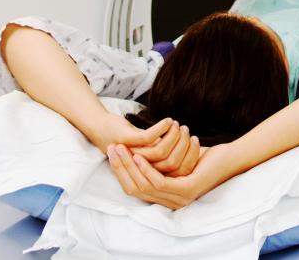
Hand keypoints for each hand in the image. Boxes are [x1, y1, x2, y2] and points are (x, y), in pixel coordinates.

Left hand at [85, 114, 201, 176]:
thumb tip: (194, 155)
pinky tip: (168, 121)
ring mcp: (133, 156)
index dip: (191, 158)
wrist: (103, 129)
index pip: (178, 174)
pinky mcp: (128, 142)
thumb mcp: (151, 154)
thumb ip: (167, 160)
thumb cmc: (130, 143)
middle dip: (184, 146)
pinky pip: (150, 138)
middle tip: (188, 132)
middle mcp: (140, 170)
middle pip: (172, 165)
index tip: (196, 142)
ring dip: (174, 136)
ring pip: (162, 152)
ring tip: (178, 126)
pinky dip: (162, 128)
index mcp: (148, 176)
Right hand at [106, 142, 234, 208]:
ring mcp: (178, 200)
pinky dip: (146, 169)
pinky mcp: (186, 191)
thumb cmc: (199, 156)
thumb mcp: (171, 159)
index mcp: (165, 198)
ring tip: (122, 149)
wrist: (228, 157)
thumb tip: (130, 152)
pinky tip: (139, 156)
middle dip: (121, 167)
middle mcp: (170, 203)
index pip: (134, 189)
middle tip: (111, 149)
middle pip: (135, 189)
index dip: (120, 171)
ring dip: (130, 166)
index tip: (111, 153)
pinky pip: (159, 183)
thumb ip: (153, 161)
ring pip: (145, 186)